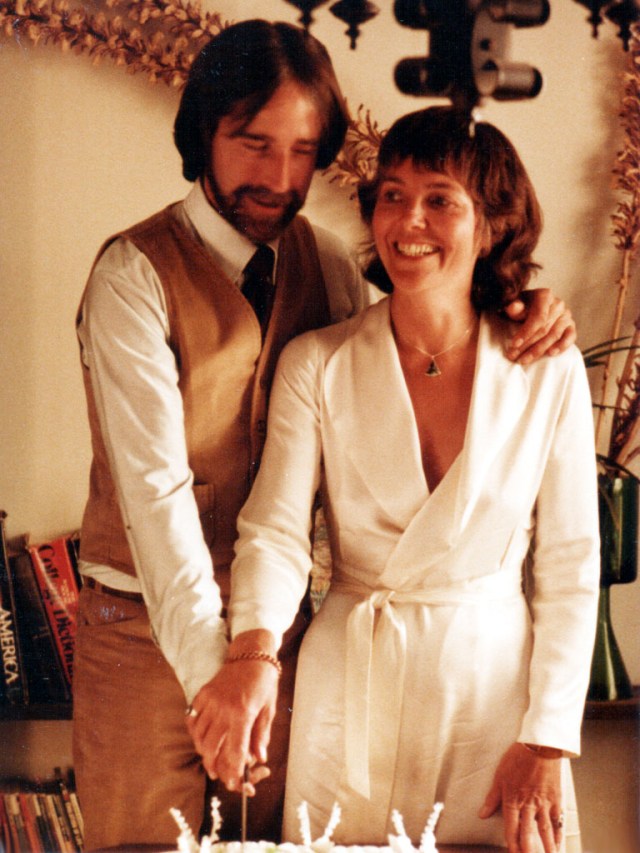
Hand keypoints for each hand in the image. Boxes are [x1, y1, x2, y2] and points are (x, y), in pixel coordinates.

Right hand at [185, 630, 278, 792]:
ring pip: (198, 735)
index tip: (234, 781)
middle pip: (211, 747)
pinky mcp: (203, 694)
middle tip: (216, 773)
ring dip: (203, 750)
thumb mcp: (268, 709)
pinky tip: (201, 738)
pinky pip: (192, 719)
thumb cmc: (264, 681)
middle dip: (213, 765)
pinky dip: (195, 732)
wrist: (251, 653)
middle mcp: (223, 708)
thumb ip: (261, 735)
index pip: (235, 751)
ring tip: (209, 758)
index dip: (234, 770)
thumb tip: (259, 758)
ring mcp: (210, 700)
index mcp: (243, 713)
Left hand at [479, 742, 563, 852]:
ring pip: (544, 832)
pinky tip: (558, 847)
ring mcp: (544, 804)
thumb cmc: (517, 758)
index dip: (511, 845)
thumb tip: (481, 815)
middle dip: (528, 851)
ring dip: (545, 849)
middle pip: (528, 834)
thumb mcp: (500, 775)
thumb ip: (492, 798)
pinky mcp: (556, 800)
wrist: (541, 745)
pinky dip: (558, 836)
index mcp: (513, 800)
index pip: (511, 829)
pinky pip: (558, 822)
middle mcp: (529, 805)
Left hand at [503, 288, 575, 363]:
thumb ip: (514, 308)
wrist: (532, 307)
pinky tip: (551, 353)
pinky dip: (561, 346)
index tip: (514, 344)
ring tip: (524, 360)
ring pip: (554, 335)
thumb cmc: (522, 307)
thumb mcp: (515, 306)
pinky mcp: (571, 326)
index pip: (538, 317)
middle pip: (544, 329)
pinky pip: (570, 337)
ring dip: (538, 350)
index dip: (526, 332)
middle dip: (527, 345)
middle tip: (513, 355)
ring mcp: (566, 315)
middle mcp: (558, 304)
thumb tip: (513, 307)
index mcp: (545, 296)